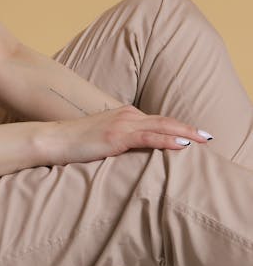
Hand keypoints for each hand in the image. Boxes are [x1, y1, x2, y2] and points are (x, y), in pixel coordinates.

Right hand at [42, 104, 211, 166]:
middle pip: (166, 121)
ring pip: (162, 127)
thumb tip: (137, 151)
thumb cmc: (78, 142)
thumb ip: (123, 139)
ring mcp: (123, 124)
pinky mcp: (118, 136)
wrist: (56, 140)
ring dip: (185, 133)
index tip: (197, 134)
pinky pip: (149, 137)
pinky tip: (182, 146)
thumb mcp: (104, 138)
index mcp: (125, 114)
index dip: (179, 127)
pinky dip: (168, 140)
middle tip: (209, 137)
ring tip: (203, 140)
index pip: (159, 120)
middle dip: (189, 128)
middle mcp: (127, 114)